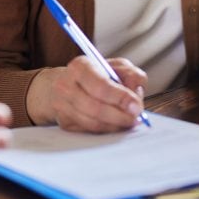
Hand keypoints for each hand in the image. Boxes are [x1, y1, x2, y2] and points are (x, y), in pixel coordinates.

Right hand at [26, 56, 146, 131]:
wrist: (67, 83)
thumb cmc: (96, 75)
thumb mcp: (117, 66)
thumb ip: (132, 75)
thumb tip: (136, 93)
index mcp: (80, 66)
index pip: (101, 86)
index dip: (121, 98)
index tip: (136, 106)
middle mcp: (66, 85)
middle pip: (96, 108)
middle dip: (120, 116)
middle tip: (136, 118)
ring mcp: (62, 106)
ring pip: (93, 123)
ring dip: (115, 125)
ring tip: (128, 121)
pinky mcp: (64, 123)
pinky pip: (89, 131)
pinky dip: (107, 130)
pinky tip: (115, 124)